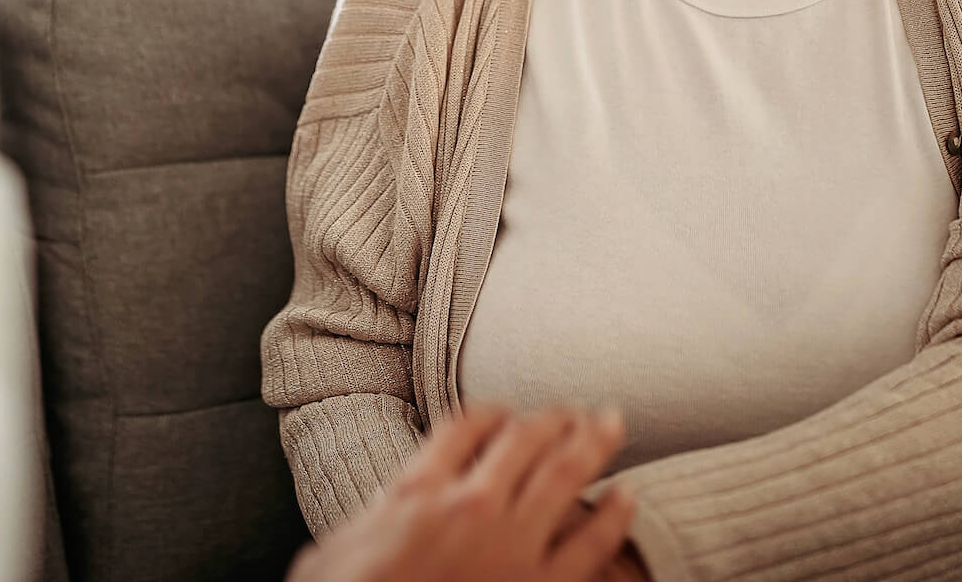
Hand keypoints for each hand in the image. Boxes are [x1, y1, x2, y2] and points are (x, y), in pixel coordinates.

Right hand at [289, 405, 636, 581]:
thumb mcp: (334, 550)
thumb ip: (369, 520)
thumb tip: (373, 519)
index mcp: (417, 490)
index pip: (466, 424)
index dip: (491, 412)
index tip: (504, 414)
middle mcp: (470, 505)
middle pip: (524, 438)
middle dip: (554, 418)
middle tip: (575, 410)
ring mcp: (511, 547)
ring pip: (564, 475)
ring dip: (592, 443)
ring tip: (611, 424)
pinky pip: (591, 544)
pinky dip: (614, 516)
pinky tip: (627, 497)